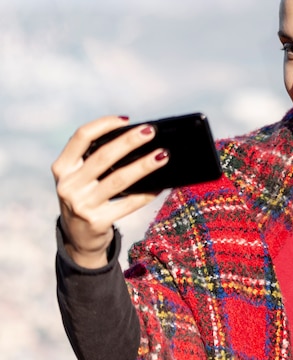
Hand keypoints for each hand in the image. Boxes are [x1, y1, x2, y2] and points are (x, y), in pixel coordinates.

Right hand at [51, 116, 168, 267]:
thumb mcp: (80, 178)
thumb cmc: (86, 198)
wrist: (78, 239)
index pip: (81, 137)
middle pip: (103, 157)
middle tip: (150, 131)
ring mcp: (81, 205)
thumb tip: (137, 140)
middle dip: (129, 141)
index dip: (103, 124)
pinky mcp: (97, 222)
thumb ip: (96, 161)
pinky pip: (129, 203)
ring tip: (162, 155)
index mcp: (62, 168)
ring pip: (118, 180)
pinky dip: (147, 193)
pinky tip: (161, 184)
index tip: (126, 120)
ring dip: (143, 166)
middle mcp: (68, 186)